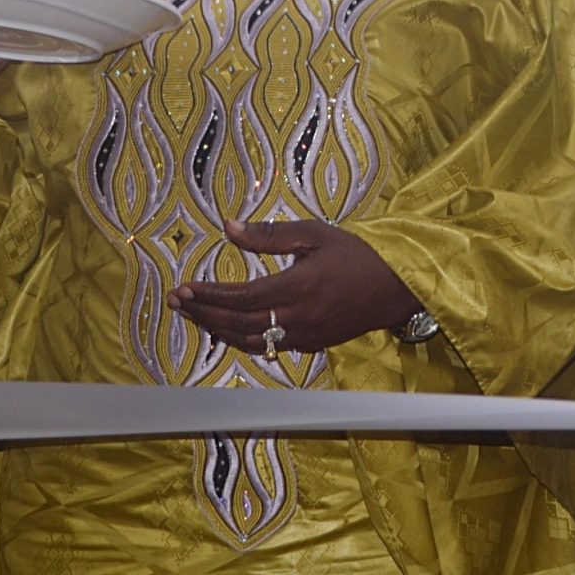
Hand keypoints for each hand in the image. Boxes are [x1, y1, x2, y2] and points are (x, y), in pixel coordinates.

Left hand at [171, 218, 420, 354]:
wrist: (397, 289)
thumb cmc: (358, 256)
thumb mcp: (316, 234)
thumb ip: (270, 235)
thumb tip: (228, 227)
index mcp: (299, 286)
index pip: (242, 296)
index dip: (209, 295)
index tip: (184, 288)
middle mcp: (299, 317)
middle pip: (238, 322)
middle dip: (203, 313)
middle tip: (178, 302)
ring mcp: (305, 335)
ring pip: (249, 340)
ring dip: (217, 330)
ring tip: (194, 315)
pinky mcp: (311, 344)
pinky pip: (267, 346)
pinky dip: (240, 339)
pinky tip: (226, 329)